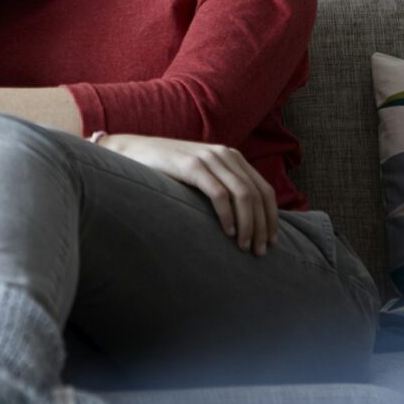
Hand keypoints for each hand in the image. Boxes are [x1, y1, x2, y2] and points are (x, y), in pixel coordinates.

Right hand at [91, 133, 278, 255]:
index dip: (271, 217)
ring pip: (243, 194)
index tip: (271, 241)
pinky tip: (227, 232)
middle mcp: (225, 154)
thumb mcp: (200, 175)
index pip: (264, 189)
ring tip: (244, 246)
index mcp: (231, 156)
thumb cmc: (166, 170)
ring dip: (248, 224)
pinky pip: (219, 194)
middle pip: (257, 194)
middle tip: (259, 251)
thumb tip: (244, 220)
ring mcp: (208, 158)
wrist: (132, 151)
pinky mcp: (191, 166)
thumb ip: (221, 185)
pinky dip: (228, 215)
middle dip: (262, 225)